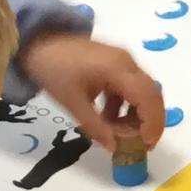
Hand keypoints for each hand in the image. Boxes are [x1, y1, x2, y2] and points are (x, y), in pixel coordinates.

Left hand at [18, 30, 164, 148]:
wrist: (38, 41)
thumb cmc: (53, 70)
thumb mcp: (73, 104)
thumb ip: (96, 127)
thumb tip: (115, 148)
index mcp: (118, 69)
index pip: (148, 98)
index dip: (152, 124)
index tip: (145, 145)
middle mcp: (127, 62)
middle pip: (153, 94)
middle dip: (151, 121)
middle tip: (141, 144)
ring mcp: (123, 60)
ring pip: (144, 91)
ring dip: (138, 113)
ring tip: (120, 133)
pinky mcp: (116, 62)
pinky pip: (131, 86)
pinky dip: (127, 104)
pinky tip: (109, 116)